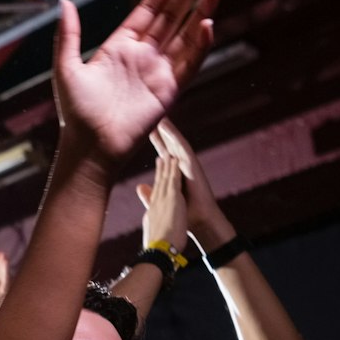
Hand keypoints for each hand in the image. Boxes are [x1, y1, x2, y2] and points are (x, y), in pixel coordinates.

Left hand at [52, 0, 218, 172]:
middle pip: (171, 17)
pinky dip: (200, 45)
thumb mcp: (66, 68)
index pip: (148, 10)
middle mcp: (143, 56)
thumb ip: (69, 35)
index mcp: (120, 46)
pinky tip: (208, 24)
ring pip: (185, 36)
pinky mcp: (169, 91)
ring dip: (200, 12)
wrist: (90, 149)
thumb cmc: (76, 114)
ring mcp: (158, 73)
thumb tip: (65, 3)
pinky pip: (189, 64)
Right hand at [135, 153, 187, 252]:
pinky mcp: (172, 199)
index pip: (154, 195)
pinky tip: (175, 161)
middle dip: (160, 170)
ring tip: (168, 154)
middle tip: (161, 158)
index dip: (156, 183)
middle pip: (158, 183)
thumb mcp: (152, 235)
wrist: (159, 251)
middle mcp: (156, 204)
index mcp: (152, 212)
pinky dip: (174, 170)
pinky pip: (174, 180)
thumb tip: (149, 226)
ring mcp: (163, 200)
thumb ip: (152, 226)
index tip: (157, 175)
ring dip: (167, 166)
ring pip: (165, 179)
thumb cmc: (157, 249)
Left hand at [149, 118, 229, 245]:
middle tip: (153, 119)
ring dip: (169, 132)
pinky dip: (175, 138)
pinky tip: (168, 129)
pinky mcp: (193, 166)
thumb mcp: (163, 202)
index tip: (147, 132)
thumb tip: (140, 186)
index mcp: (175, 176)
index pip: (164, 157)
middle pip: (170, 148)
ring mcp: (188, 166)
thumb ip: (151, 193)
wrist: (200, 222)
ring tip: (160, 118)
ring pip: (177, 145)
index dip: (157, 144)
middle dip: (162, 135)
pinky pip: (183, 149)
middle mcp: (182, 169)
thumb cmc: (185, 215)